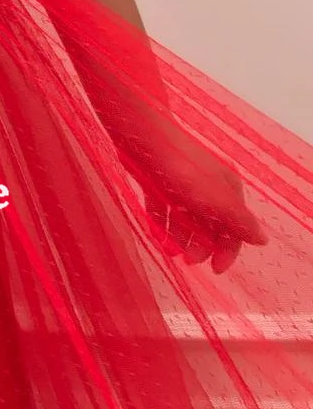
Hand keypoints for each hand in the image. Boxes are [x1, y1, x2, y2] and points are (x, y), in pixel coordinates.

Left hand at [137, 128, 267, 274]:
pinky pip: (163, 209)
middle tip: (188, 260)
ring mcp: (183, 184)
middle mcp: (208, 187)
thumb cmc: (185, 170)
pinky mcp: (159, 182)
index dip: (228, 251)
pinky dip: (161, 223)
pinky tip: (156, 236)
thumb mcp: (217, 200)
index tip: (216, 270)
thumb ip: (239, 222)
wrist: (144, 139)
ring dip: (180, 238)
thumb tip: (263, 240)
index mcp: (227, 189)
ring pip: (185, 219)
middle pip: (210, 225)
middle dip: (201, 246)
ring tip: (170, 251)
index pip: (235, 228)